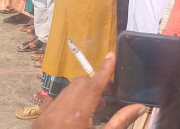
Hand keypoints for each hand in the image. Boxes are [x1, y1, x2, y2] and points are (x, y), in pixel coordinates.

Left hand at [32, 53, 146, 128]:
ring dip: (82, 92)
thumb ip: (120, 122)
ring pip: (66, 91)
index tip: (112, 56)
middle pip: (80, 84)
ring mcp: (47, 114)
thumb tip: (139, 107)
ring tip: (95, 106)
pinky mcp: (39, 119)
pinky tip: (77, 114)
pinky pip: (55, 101)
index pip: (94, 85)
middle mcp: (60, 110)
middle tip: (109, 94)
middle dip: (95, 84)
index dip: (105, 70)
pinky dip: (68, 100)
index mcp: (78, 116)